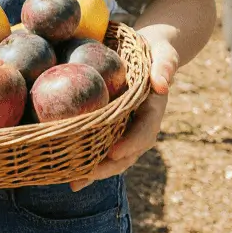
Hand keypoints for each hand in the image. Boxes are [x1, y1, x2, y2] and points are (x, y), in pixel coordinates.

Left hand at [68, 25, 178, 191]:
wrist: (150, 54)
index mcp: (153, 110)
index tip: (115, 151)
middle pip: (128, 152)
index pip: (145, 131)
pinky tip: (67, 170)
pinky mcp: (112, 128)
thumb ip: (165, 66)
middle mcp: (140, 125)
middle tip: (87, 175)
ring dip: (95, 171)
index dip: (131, 143)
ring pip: (114, 156)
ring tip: (73, 182)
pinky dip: (87, 160)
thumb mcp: (163, 53)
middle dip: (108, 166)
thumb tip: (162, 85)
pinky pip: (101, 146)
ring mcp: (126, 129)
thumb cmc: (155, 51)